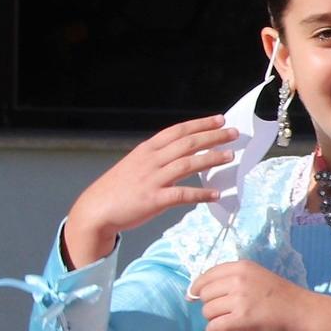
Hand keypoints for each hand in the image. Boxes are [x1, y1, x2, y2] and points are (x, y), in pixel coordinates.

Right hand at [63, 115, 237, 267]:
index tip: (220, 119)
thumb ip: (158, 158)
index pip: (177, 131)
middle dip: (213, 136)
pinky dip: (201, 194)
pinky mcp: (153, 199)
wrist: (96, 210)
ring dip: (211, 159)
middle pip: (187, 143)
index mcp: (147, 150)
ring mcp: (152, 179)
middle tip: (234, 133)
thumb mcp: (136, 164)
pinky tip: (217, 194)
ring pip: (187, 164)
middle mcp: (151, 160)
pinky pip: (183, 195)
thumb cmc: (119, 188)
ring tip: (231, 157)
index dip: (200, 124)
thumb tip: (182, 153)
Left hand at [189, 261, 330, 330]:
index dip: (198, 288)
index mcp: (242, 267)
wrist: (305, 312)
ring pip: (208, 312)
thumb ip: (233, 280)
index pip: (206, 276)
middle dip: (211, 306)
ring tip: (229, 322)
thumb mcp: (257, 277)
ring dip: (215, 320)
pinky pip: (214, 327)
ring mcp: (240, 299)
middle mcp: (238, 280)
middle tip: (226, 312)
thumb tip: (196, 293)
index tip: (196, 297)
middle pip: (204, 295)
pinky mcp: (242, 319)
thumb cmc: (282, 297)